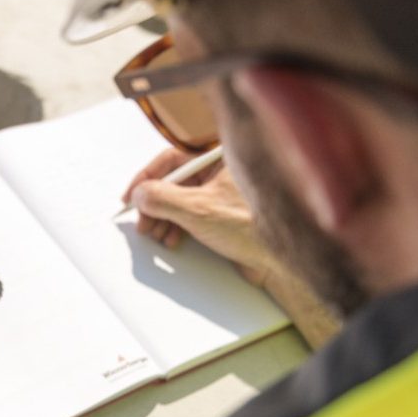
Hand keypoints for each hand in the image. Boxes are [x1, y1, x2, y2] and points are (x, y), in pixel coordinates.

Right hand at [122, 148, 340, 346]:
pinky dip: (179, 227)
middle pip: (175, 181)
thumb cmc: (253, 226)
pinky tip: (175, 240)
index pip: (172, 158)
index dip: (147, 178)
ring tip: (156, 234)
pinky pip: (193, 215)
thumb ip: (162, 198)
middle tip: (142, 221)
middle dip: (154, 203)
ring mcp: (224, 194)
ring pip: (182, 200)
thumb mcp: (197, 209)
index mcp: (219, 158)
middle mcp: (221, 172)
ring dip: (164, 218)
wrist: (284, 258)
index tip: (132, 196)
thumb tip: (141, 194)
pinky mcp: (226, 215)